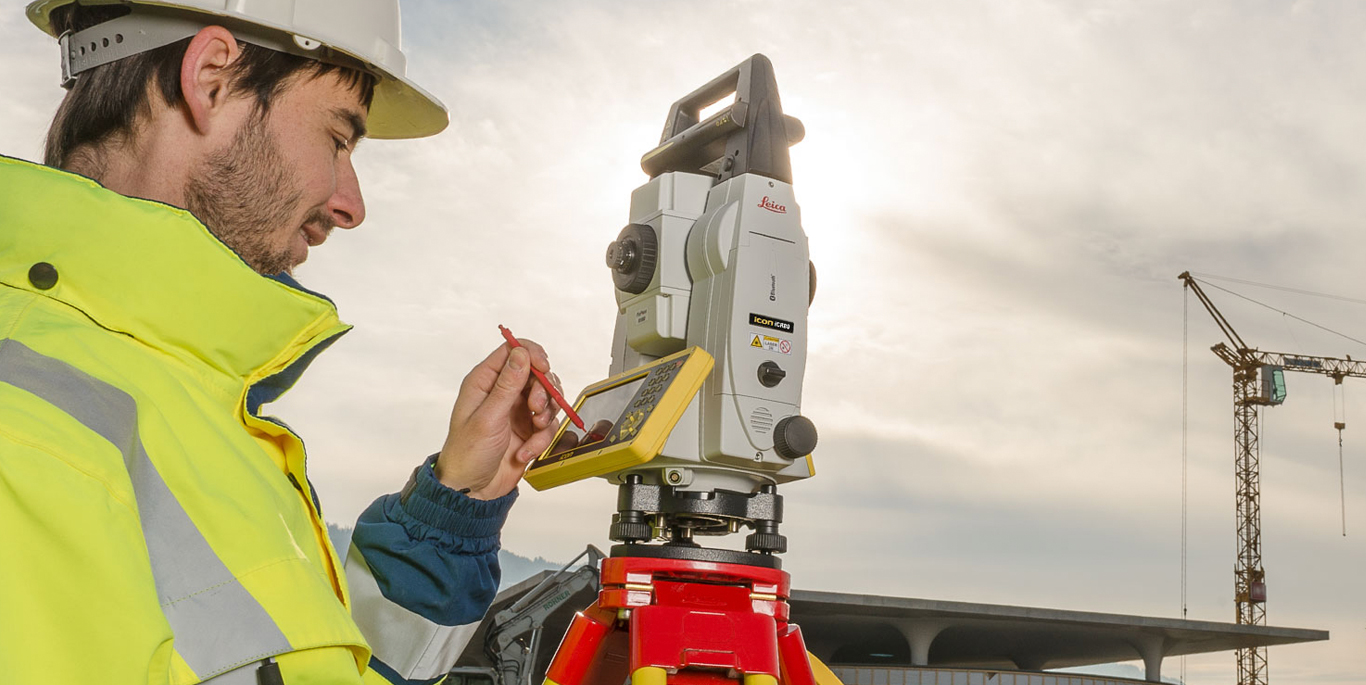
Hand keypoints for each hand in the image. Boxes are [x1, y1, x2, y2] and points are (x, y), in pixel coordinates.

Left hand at [434, 339, 562, 498]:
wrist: (473, 489)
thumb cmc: (468, 454)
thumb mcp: (488, 417)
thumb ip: (507, 384)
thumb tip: (521, 353)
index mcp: (484, 381)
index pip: (513, 351)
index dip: (532, 355)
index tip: (544, 369)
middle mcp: (502, 392)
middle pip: (536, 374)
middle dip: (542, 392)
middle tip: (536, 410)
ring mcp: (517, 410)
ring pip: (547, 398)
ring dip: (545, 417)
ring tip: (533, 432)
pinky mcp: (528, 428)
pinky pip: (548, 424)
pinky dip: (542, 438)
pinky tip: (526, 451)